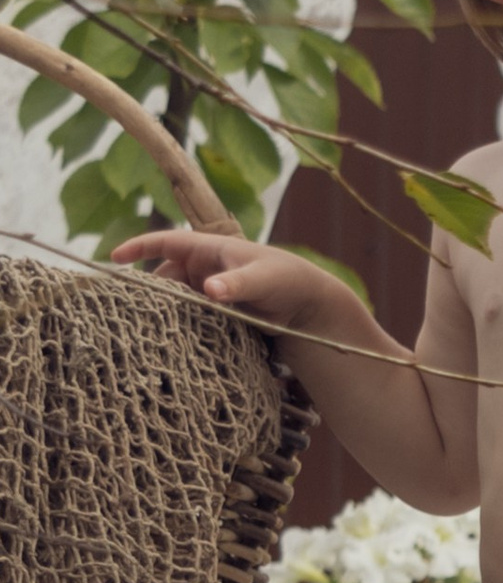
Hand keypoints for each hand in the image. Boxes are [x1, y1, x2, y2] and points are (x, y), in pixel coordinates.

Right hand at [110, 228, 359, 338]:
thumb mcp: (262, 280)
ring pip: (176, 298)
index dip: (139, 248)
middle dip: (148, 290)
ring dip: (165, 311)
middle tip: (129, 310)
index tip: (114, 258)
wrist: (309, 305)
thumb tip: (211, 289)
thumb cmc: (287, 280)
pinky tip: (172, 339)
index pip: (166, 243)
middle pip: (164, 275)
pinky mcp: (216, 311)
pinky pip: (191, 315)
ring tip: (148, 329)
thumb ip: (237, 284)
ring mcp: (208, 290)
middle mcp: (204, 268)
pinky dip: (181, 324)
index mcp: (210, 249)